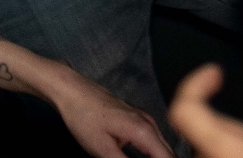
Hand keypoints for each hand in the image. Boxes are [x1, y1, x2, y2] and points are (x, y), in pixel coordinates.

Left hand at [49, 71, 172, 157]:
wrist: (72, 92)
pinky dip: (154, 155)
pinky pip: (155, 141)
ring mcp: (144, 119)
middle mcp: (149, 123)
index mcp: (144, 131)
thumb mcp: (102, 150)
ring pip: (163, 148)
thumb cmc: (83, 116)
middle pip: (169, 154)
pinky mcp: (138, 119)